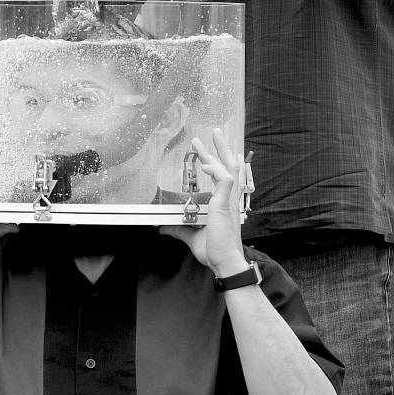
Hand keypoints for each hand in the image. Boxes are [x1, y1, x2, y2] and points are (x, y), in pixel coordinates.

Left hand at [159, 129, 248, 276]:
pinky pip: (224, 179)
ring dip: (217, 151)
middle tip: (214, 133)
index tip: (225, 152)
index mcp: (225, 204)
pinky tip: (204, 164)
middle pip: (231, 167)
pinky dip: (214, 169)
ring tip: (207, 137)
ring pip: (228, 168)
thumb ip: (178, 229)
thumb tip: (162, 227)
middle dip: (222, 148)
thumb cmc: (214, 251)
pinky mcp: (224, 203)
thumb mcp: (191, 237)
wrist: (224, 262)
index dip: (226, 163)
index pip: (229, 178)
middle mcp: (229, 199)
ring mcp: (228, 200)